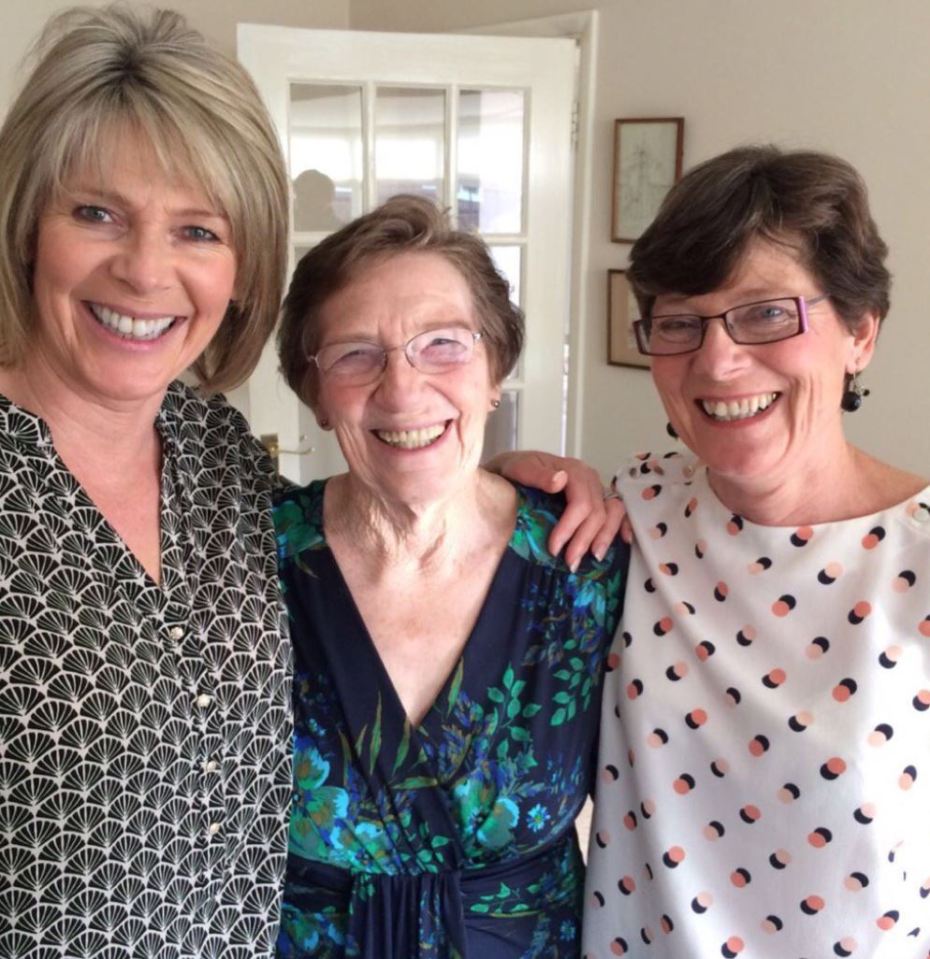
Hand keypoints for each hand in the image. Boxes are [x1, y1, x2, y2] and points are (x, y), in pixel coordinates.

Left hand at [486, 450, 626, 568]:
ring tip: (593, 558)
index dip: (570, 528)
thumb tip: (560, 480)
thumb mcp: (517, 468)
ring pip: (612, 512)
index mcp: (573, 470)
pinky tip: (622, 541)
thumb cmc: (513, 471)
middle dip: (584, 540)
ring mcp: (595, 489)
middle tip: (570, 563)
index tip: (554, 549)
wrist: (511, 469)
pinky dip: (622, 525)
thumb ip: (536, 474)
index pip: (581, 503)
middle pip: (597, 512)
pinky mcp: (596, 499)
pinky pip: (617, 511)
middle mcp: (589, 479)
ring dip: (605, 537)